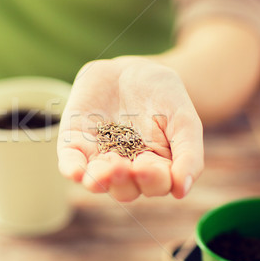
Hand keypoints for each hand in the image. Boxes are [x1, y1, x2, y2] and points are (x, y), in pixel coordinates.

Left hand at [57, 56, 203, 200]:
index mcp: (156, 168)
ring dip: (98, 180)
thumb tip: (182, 191)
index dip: (151, 180)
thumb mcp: (184, 120)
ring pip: (97, 180)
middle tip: (122, 167)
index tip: (147, 166)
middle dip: (123, 182)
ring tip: (100, 173)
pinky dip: (71, 168)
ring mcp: (99, 157)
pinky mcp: (76, 143)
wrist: (133, 70)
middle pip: (124, 189)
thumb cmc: (164, 97)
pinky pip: (71, 162)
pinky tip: (75, 172)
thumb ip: (189, 154)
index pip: (155, 185)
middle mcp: (126, 169)